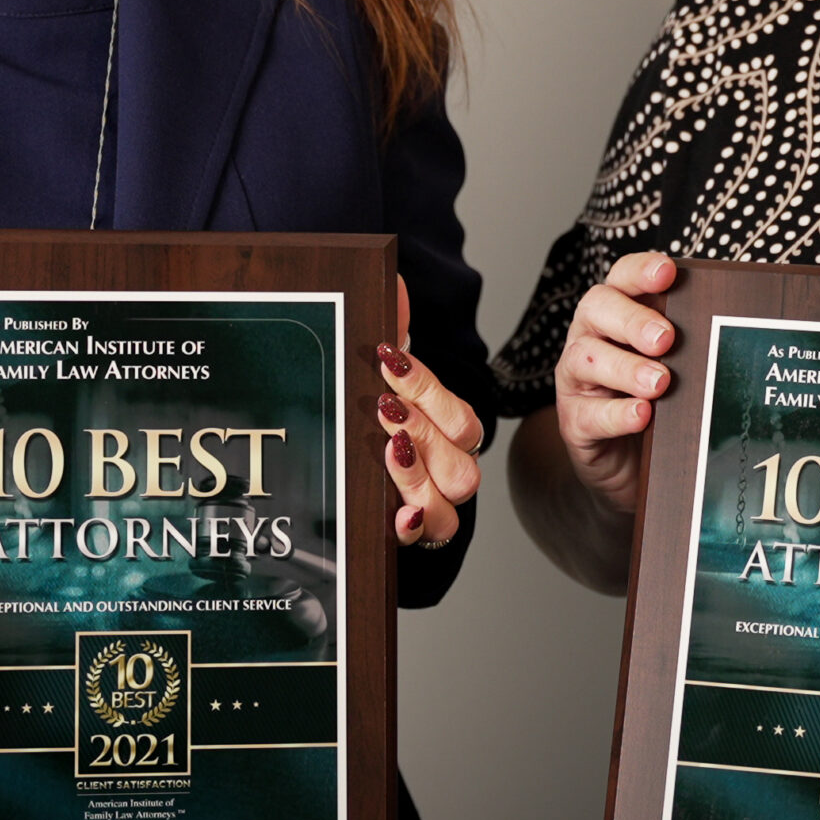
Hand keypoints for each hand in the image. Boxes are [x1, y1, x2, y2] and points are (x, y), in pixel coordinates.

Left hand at [377, 276, 483, 546]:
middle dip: (426, 429)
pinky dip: (416, 524)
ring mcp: (437, 500)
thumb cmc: (376, 418)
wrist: (355, 481)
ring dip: (420, 473)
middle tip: (384, 409)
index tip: (389, 365)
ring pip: (454, 495)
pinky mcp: (414, 530)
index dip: (426, 388)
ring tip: (389, 450)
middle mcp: (451, 464)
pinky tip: (400, 514)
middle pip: (463, 453)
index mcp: (449, 427)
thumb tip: (395, 284)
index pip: (458, 412)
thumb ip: (392, 332)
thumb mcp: (380, 377)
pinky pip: (431, 536)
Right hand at [553, 250, 677, 519]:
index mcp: (616, 313)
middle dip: (632, 320)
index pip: (621, 277)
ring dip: (625, 368)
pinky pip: (588, 414)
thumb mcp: (675, 366)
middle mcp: (591, 337)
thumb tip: (737, 326)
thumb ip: (692, 342)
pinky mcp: (574, 422)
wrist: (629, 463)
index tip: (668, 272)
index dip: (640, 270)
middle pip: (597, 308)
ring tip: (660, 383)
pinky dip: (616, 413)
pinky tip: (642, 415)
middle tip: (666, 339)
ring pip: (587, 358)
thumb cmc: (658, 401)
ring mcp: (577, 379)